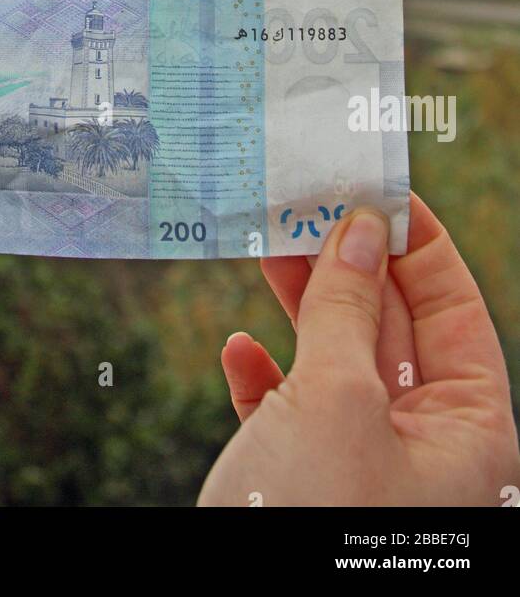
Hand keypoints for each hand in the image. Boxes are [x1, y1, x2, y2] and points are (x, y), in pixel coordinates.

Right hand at [199, 194, 519, 506]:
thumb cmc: (310, 521)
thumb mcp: (337, 401)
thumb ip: (348, 310)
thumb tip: (360, 231)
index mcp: (469, 434)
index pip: (456, 311)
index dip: (417, 243)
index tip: (374, 185)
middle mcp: (426, 452)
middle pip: (394, 330)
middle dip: (348, 264)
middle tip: (307, 202)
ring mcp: (365, 472)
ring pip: (338, 365)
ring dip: (301, 308)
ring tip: (267, 247)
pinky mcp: (306, 490)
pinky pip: (294, 416)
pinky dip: (265, 378)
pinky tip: (238, 351)